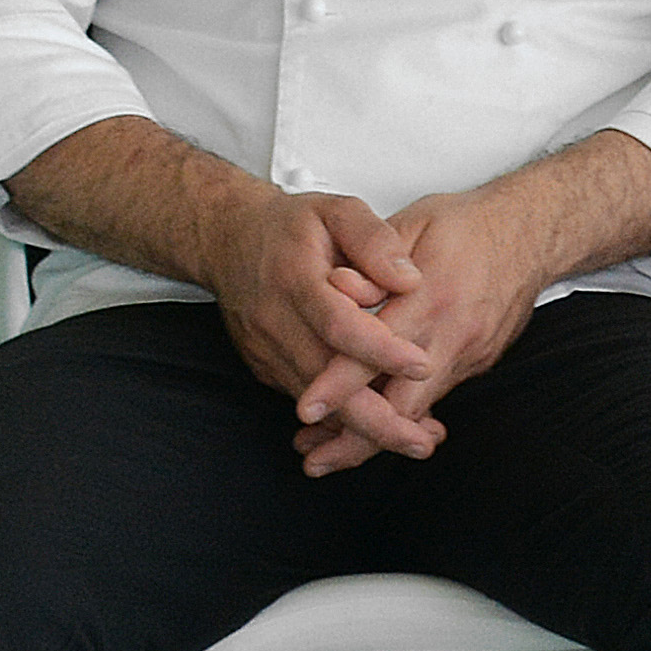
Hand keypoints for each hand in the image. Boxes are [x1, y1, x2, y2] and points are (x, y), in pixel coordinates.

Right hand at [192, 185, 432, 471]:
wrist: (227, 240)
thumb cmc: (292, 226)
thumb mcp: (337, 210)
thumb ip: (374, 239)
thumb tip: (411, 279)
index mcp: (296, 278)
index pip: (339, 324)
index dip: (381, 350)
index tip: (423, 365)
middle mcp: (276, 321)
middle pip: (324, 381)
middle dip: (374, 419)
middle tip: (422, 441)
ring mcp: (266, 349)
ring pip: (315, 402)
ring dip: (364, 428)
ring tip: (416, 440)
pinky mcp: (265, 367)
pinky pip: (306, 398)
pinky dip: (343, 419)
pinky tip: (382, 426)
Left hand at [288, 178, 552, 472]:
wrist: (532, 234)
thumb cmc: (466, 225)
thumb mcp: (412, 225)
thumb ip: (372, 261)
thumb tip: (335, 289)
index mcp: (433, 296)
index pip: (378, 351)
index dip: (340, 384)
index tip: (307, 409)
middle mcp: (454, 335)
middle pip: (403, 406)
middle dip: (357, 438)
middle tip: (313, 460)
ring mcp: (470, 354)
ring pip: (419, 410)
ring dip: (376, 434)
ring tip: (329, 452)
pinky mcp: (478, 363)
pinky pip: (434, 396)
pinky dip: (402, 414)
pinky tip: (374, 423)